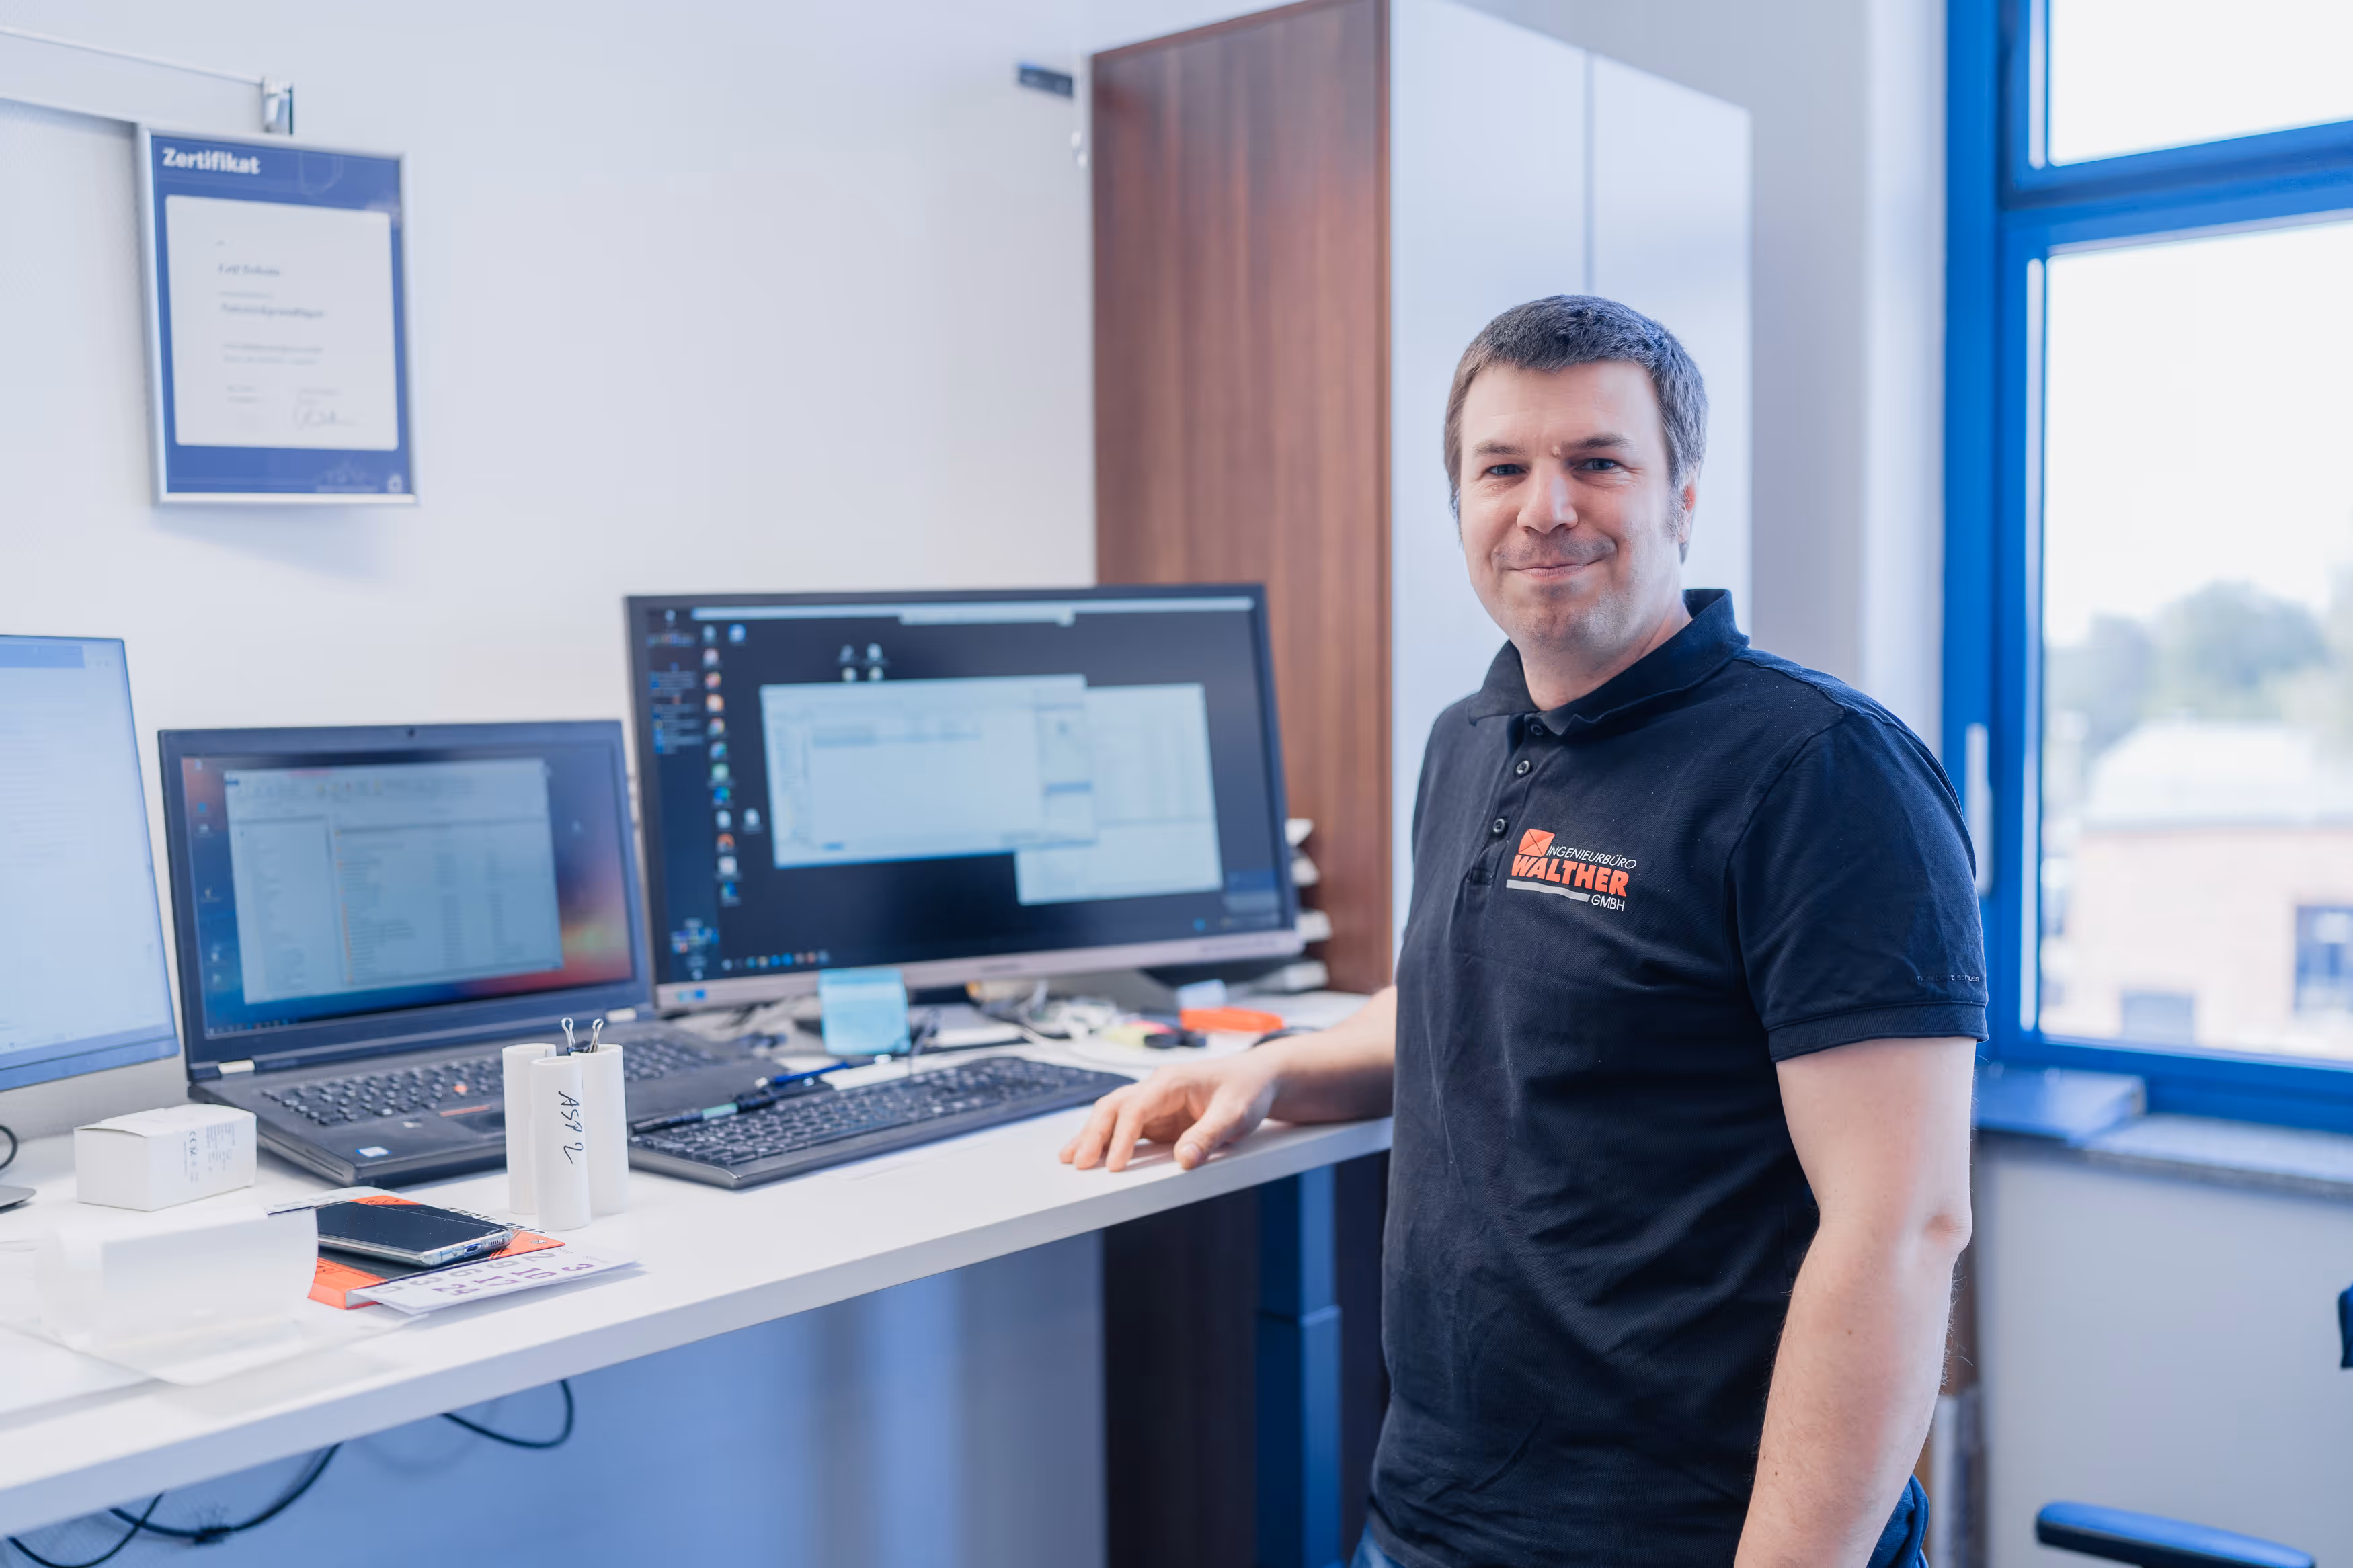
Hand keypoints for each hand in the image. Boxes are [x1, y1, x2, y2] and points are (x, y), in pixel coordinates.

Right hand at [1059, 1054, 1282, 1172]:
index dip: (1121, 1137)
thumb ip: (1209, 1136)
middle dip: (1093, 1134)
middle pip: (1113, 1106)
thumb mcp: (1236, 1115)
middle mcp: (1157, 1088)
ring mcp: (1155, 1102)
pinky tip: (1090, 1152)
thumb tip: (1184, 1160)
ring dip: (1091, 1135)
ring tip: (1069, 1159)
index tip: (1114, 1164)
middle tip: (1078, 1163)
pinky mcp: (1157, 1117)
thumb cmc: (1247, 1090)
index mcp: (1171, 1081)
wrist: (1257, 1079)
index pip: (1136, 1107)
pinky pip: (1124, 1126)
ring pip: (1112, 1114)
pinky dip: (1105, 1139)